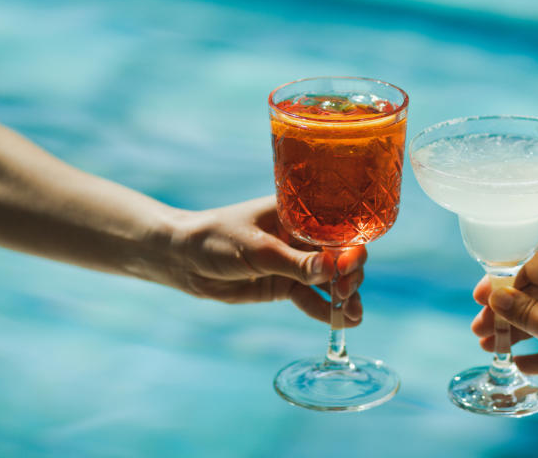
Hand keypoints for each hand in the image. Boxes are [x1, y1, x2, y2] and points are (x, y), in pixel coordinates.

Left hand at [157, 196, 364, 326]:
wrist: (184, 259)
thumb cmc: (217, 239)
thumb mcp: (257, 250)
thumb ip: (295, 263)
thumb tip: (332, 270)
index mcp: (298, 215)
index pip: (335, 228)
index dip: (349, 247)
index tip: (350, 266)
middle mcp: (301, 237)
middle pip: (338, 256)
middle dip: (349, 275)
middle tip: (347, 293)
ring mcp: (294, 263)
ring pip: (328, 281)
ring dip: (343, 297)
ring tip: (354, 316)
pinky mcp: (283, 285)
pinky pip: (310, 298)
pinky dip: (325, 310)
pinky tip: (342, 322)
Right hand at [471, 250, 537, 404]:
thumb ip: (526, 313)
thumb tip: (497, 296)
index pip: (529, 267)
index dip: (501, 283)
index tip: (480, 300)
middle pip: (533, 292)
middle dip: (504, 312)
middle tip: (480, 330)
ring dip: (517, 332)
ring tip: (490, 348)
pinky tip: (521, 364)